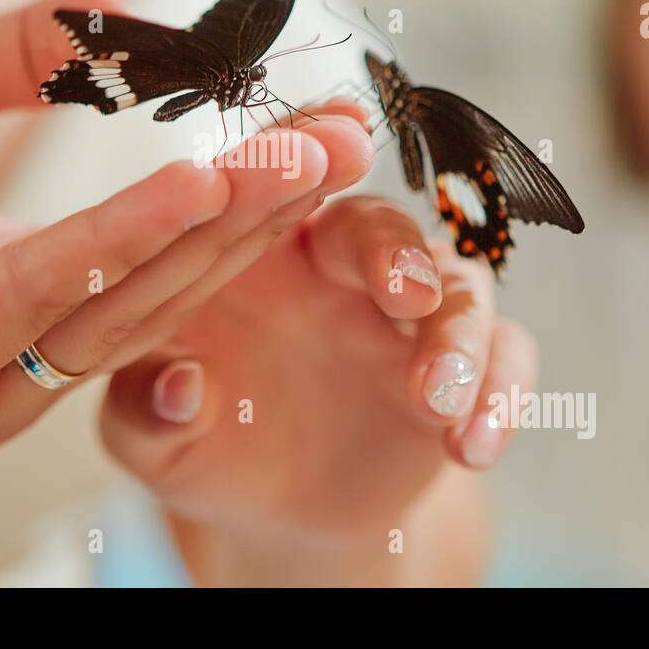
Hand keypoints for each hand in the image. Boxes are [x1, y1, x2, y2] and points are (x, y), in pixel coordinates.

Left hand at [0, 0, 373, 452]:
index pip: (159, 240)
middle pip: (166, 275)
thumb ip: (31, 48)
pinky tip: (192, 182)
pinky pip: (44, 299)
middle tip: (342, 137)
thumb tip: (133, 18)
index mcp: (23, 283)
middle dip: (261, 206)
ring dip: (218, 221)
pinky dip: (124, 239)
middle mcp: (16, 345)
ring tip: (294, 154)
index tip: (318, 124)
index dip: (241, 182)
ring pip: (126, 296)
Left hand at [99, 124, 537, 584]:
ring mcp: (407, 316)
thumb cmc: (197, 445)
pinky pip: (505, 359)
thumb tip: (179, 387)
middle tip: (401, 291)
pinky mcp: (461, 369)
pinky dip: (501, 395)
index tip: (338, 134)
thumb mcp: (150, 436)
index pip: (281, 186)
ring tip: (433, 401)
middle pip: (377, 223)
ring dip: (456, 336)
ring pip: (458, 287)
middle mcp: (338, 267)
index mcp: (255, 251)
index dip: (306, 151)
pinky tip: (472, 445)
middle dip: (392, 245)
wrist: (271, 514)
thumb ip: (144, 409)